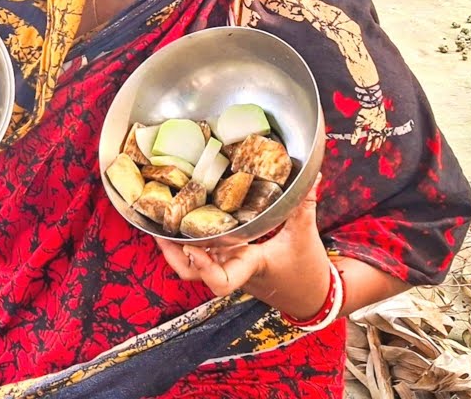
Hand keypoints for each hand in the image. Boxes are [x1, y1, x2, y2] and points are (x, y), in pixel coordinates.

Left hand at [156, 174, 332, 319]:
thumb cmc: (307, 272)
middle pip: (192, 272)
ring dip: (174, 246)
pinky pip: (202, 253)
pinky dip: (190, 239)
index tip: (191, 247)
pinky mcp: (228, 260)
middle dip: (172, 254)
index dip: (202, 267)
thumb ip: (303, 205)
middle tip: (158, 227)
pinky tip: (182, 218)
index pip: (220, 280)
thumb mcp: (304, 236)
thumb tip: (312, 175)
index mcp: (248, 266)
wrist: (310, 296)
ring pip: (192, 265)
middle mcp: (232, 268)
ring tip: (161, 220)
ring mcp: (227, 265)